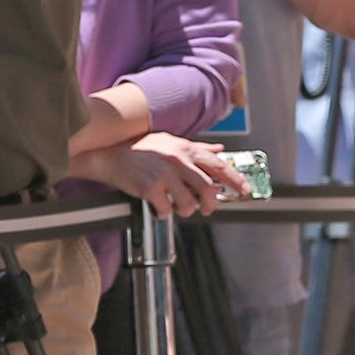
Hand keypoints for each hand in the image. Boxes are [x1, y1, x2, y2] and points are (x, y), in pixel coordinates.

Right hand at [84, 133, 251, 216]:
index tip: (245, 190)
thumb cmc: (141, 148)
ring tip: (176, 206)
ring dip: (185, 210)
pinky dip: (163, 213)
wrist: (109, 154)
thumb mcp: (171, 141)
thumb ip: (197, 147)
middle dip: (211, 204)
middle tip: (207, 208)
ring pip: (188, 204)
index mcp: (186, 149)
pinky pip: (165, 210)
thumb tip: (220, 150)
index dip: (235, 180)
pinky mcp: (149, 188)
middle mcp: (178, 161)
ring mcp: (164, 175)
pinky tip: (158, 207)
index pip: (218, 166)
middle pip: (207, 189)